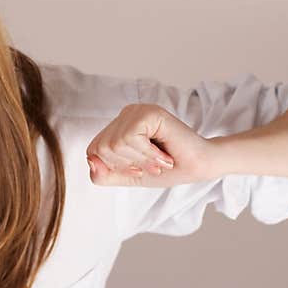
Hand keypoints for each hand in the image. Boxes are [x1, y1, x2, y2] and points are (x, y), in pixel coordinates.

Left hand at [86, 103, 216, 186]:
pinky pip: (129, 139)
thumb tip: (90, 161)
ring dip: (140, 161)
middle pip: (100, 149)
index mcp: (117, 127)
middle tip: (150, 165)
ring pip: (113, 145)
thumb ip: (102, 174)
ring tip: (158, 160)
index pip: (93, 151)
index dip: (115, 167)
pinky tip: (162, 154)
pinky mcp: (148, 112)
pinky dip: (146, 154)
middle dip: (127, 165)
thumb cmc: (165, 170)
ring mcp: (136, 111)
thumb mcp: (126, 176)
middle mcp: (124, 115)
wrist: (196, 168)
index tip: (138, 169)